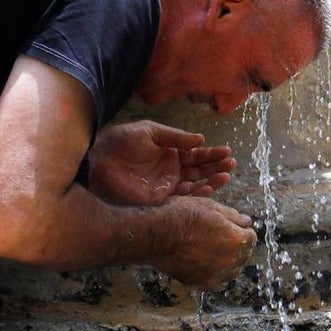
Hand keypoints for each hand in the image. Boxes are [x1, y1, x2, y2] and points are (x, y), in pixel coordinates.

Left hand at [88, 120, 236, 205]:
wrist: (98, 159)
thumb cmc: (120, 142)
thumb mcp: (150, 131)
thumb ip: (175, 136)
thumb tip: (201, 139)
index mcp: (170, 154)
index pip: (196, 155)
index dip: (212, 154)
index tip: (227, 152)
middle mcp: (171, 171)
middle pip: (200, 171)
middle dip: (217, 168)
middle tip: (232, 165)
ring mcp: (166, 186)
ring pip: (195, 186)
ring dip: (211, 181)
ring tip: (226, 176)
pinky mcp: (159, 199)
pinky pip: (182, 199)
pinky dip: (197, 195)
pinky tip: (209, 188)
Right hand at [154, 196, 257, 289]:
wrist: (156, 236)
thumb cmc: (181, 216)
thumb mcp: (210, 206)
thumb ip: (233, 216)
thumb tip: (247, 222)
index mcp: (236, 239)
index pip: (251, 237)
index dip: (244, 230)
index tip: (236, 228)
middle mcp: (230, 260)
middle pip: (244, 255)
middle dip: (239, 246)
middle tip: (226, 238)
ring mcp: (216, 274)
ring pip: (233, 271)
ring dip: (230, 262)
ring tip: (218, 252)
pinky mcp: (201, 283)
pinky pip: (217, 282)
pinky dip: (217, 275)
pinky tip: (209, 265)